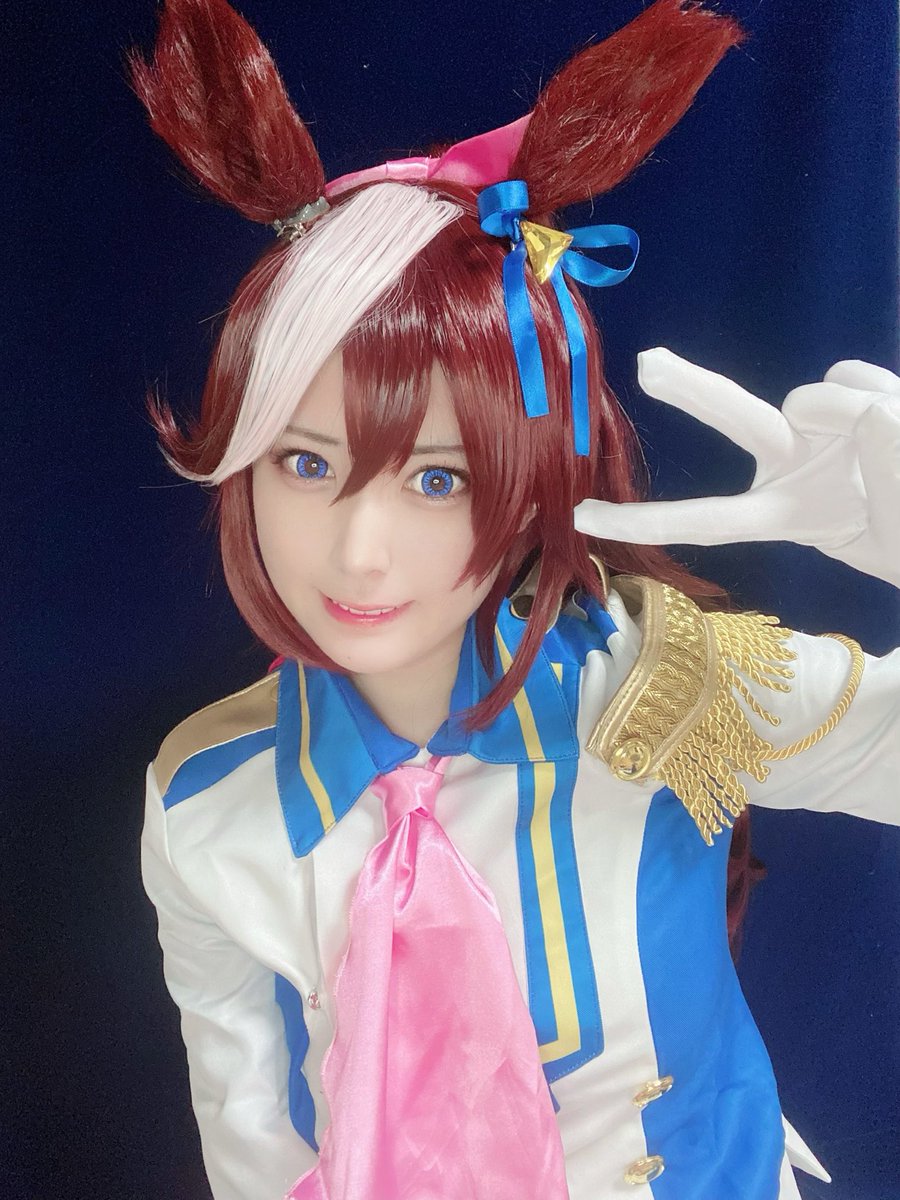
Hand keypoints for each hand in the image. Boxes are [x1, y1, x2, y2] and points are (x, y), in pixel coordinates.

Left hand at [574, 349, 899, 587]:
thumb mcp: (879, 540)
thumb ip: (851, 458)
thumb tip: (825, 398)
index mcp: (785, 514)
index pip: (708, 520)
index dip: (646, 521)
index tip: (580, 517)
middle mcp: (791, 459)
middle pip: (736, 416)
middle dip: (692, 390)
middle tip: (646, 365)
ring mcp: (823, 421)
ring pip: (821, 394)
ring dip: (863, 418)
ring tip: (893, 459)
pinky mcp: (856, 386)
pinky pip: (856, 375)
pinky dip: (884, 396)